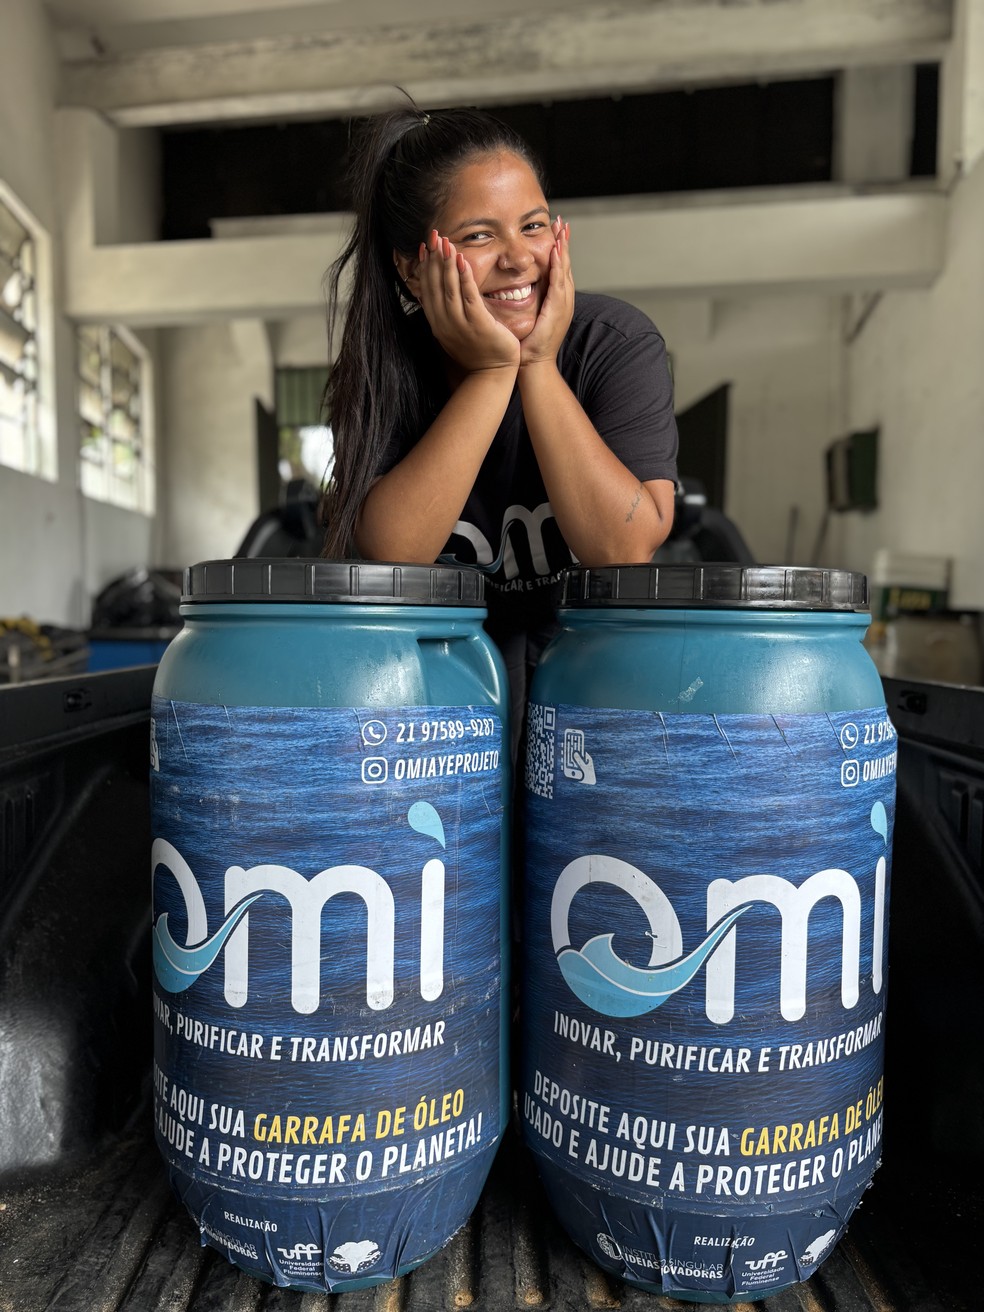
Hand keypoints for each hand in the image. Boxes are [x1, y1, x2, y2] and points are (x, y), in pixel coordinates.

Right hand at [416, 230, 520, 373]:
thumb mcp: (457, 332)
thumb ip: (449, 313)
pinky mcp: (478, 324)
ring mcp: (460, 325)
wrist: (492, 375)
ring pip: (449, 288)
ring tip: (446, 242)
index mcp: (438, 324)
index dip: (426, 267)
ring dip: (447, 263)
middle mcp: (444, 323)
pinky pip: (468, 297)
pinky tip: (463, 260)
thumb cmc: (478, 352)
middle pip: (435, 285)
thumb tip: (443, 295)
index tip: (426, 247)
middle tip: (434, 235)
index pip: (428, 290)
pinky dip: (464, 277)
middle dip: (434, 258)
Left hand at [520, 217, 573, 367]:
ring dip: (563, 249)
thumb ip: (525, 300)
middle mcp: (562, 300)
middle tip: (562, 221)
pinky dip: (558, 267)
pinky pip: (558, 284)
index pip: (557, 268)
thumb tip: (514, 286)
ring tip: (562, 230)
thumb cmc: (527, 344)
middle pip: (564, 265)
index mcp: (555, 300)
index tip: (555, 230)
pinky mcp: (557, 311)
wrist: (533, 365)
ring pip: (564, 271)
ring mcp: (562, 305)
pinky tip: (555, 253)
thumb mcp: (528, 316)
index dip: (557, 249)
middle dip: (563, 243)